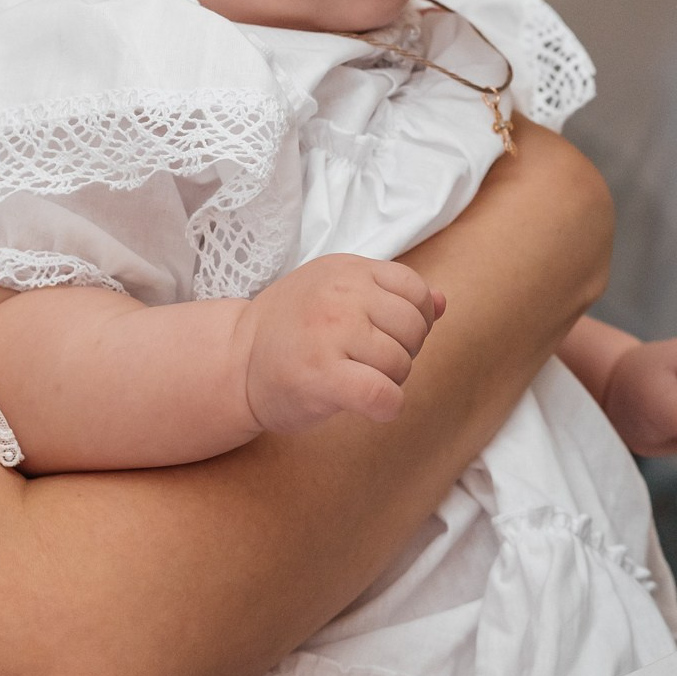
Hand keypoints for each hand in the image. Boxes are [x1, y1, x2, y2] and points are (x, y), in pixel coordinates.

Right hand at [239, 255, 446, 433]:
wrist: (234, 362)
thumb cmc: (291, 330)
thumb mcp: (337, 295)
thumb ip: (390, 295)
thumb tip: (442, 302)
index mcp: (347, 269)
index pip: (415, 289)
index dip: (415, 319)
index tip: (389, 337)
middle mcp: (339, 294)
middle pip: (413, 328)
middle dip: (403, 353)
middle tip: (370, 364)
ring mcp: (329, 332)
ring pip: (400, 363)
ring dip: (390, 381)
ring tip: (359, 380)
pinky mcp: (321, 375)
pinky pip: (383, 394)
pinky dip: (387, 407)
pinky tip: (371, 406)